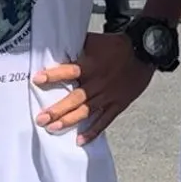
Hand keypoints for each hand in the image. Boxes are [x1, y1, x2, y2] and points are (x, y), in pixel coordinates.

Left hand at [32, 34, 153, 143]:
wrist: (144, 51)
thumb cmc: (117, 45)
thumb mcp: (94, 41)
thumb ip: (77, 46)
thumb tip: (57, 44)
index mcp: (91, 65)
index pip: (69, 71)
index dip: (53, 75)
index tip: (37, 79)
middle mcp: (98, 82)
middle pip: (75, 98)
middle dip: (57, 110)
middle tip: (41, 119)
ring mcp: (108, 95)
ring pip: (86, 111)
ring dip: (69, 120)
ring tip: (53, 128)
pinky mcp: (118, 104)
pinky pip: (105, 120)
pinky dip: (93, 131)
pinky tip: (81, 140)